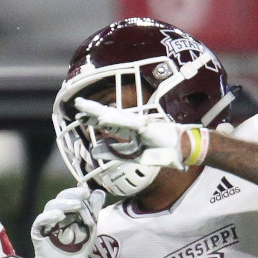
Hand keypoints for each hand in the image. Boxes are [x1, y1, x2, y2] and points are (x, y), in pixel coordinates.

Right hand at [32, 187, 104, 257]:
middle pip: (60, 198)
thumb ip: (93, 210)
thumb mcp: (89, 227)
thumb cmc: (77, 246)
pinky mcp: (38, 231)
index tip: (87, 192)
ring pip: (50, 206)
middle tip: (83, 196)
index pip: (69, 195)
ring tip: (76, 206)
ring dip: (64, 204)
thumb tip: (99, 193)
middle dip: (72, 196)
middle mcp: (55, 213)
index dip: (76, 192)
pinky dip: (49, 216)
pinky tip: (59, 216)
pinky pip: (40, 221)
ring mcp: (46, 222)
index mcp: (66, 210)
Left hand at [74, 98, 208, 169]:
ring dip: (101, 112)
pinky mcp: (147, 128)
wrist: (181, 151)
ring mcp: (140, 124)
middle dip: (92, 109)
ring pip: (116, 117)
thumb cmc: (160, 152)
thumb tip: (94, 151)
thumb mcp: (132, 155)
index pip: (107, 123)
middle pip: (109, 115)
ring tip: (86, 107)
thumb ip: (114, 152)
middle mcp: (132, 125)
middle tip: (77, 103)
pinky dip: (117, 120)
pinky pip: (129, 124)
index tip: (78, 116)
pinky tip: (105, 118)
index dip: (92, 119)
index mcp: (129, 131)